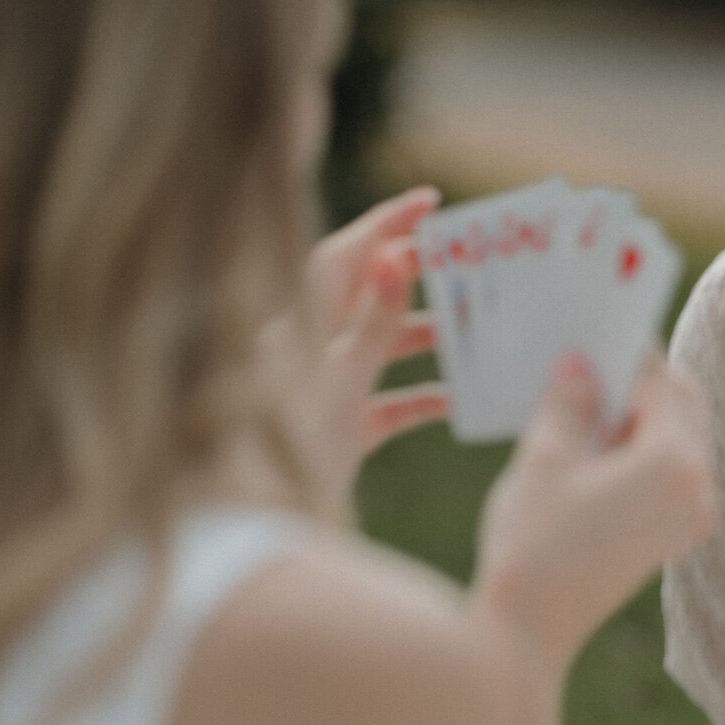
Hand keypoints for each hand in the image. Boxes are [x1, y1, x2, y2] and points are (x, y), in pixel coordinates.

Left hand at [261, 187, 447, 509]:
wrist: (250, 524)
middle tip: (466, 262)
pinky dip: (419, 399)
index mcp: (301, 325)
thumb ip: (370, 323)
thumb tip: (395, 253)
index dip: (387, 223)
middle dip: (417, 278)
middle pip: (368, 297)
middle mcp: (310, 350)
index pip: (347, 256)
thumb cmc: (283, 448)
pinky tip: (456, 401)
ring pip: (380, 349)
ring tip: (474, 330)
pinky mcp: (338, 433)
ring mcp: (323, 392)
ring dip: (426, 340)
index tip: (432, 201)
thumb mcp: (337, 381)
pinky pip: (385, 404)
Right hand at [473, 351, 717, 670]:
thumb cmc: (530, 545)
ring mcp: (693, 518)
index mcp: (672, 463)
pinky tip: (595, 442)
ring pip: (682, 437)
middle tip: (596, 357)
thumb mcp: (543, 459)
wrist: (527, 634)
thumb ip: (568, 399)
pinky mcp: (676, 538)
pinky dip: (643, 448)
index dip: (630, 350)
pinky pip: (672, 471)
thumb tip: (579, 360)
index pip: (663, 381)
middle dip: (644, 378)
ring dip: (643, 412)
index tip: (601, 325)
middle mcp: (699, 489)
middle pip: (685, 404)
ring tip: (589, 399)